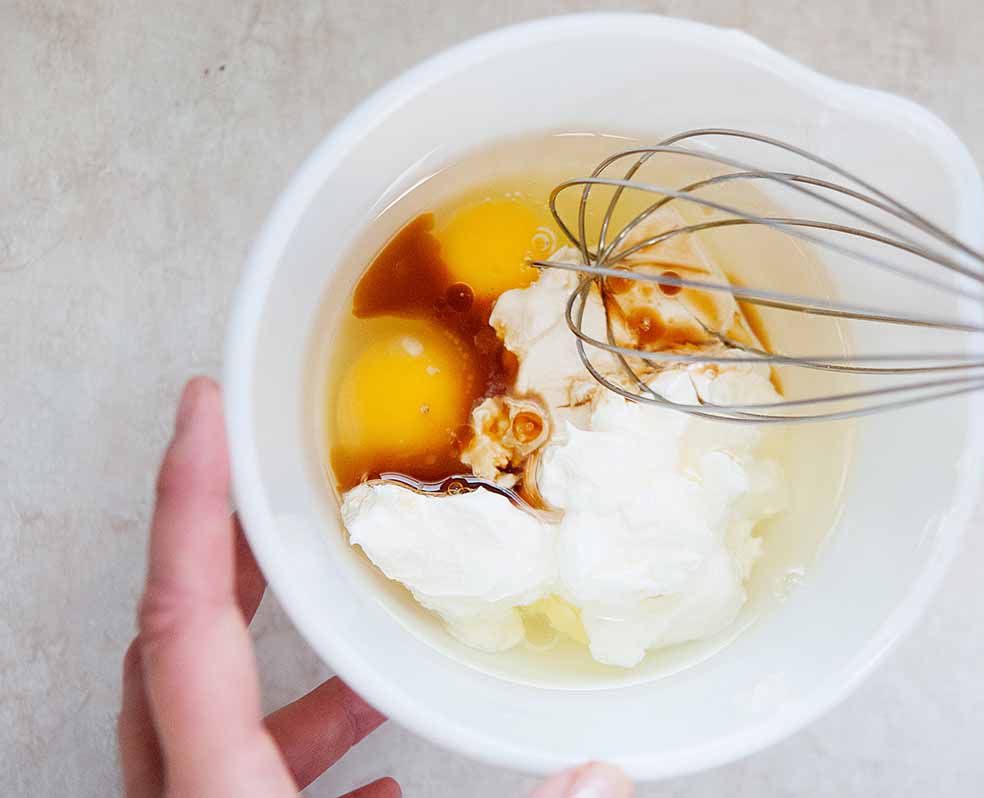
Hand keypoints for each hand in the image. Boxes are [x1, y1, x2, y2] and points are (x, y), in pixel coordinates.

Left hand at [118, 378, 634, 796]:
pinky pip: (250, 779)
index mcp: (216, 794)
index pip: (184, 616)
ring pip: (216, 717)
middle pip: (179, 645)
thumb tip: (603, 773)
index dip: (190, 500)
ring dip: (291, 670)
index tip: (204, 410)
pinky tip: (386, 766)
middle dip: (234, 555)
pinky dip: (306, 749)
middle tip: (284, 492)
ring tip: (368, 641)